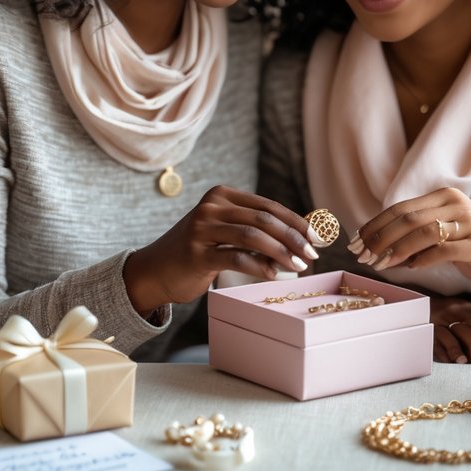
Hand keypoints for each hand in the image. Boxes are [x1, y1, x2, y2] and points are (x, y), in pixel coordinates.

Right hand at [122, 186, 318, 313]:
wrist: (155, 270)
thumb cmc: (198, 252)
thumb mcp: (224, 232)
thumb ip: (254, 230)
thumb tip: (301, 238)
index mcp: (221, 195)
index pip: (268, 206)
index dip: (296, 221)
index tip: (316, 238)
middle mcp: (211, 207)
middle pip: (263, 219)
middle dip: (293, 237)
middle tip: (311, 255)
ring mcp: (201, 229)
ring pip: (252, 236)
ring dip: (281, 252)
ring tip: (298, 267)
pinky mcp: (196, 253)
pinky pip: (236, 257)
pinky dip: (259, 266)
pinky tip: (273, 275)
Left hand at [347, 188, 470, 292]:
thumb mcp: (444, 233)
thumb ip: (416, 234)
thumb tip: (377, 247)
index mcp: (443, 196)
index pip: (400, 208)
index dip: (375, 224)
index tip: (356, 241)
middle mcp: (455, 203)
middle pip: (407, 218)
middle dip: (380, 238)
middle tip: (362, 255)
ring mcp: (468, 222)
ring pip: (422, 233)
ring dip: (396, 250)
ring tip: (381, 264)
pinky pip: (443, 250)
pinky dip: (422, 259)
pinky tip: (410, 268)